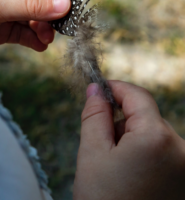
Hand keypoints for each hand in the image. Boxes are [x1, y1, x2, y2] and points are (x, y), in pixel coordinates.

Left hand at [0, 0, 69, 60]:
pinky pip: (26, 31)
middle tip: (61, 27)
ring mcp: (6, 5)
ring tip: (46, 39)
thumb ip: (31, 4)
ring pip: (36, 14)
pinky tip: (39, 46)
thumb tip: (66, 5)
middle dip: (52, 11)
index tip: (69, 4)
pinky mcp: (3, 26)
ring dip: (44, 27)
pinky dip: (34, 38)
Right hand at [74, 81, 184, 199]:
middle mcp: (181, 149)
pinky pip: (163, 150)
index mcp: (157, 138)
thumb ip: (94, 115)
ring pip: (154, 133)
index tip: (99, 89)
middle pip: (147, 116)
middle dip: (122, 119)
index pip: (137, 96)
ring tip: (115, 163)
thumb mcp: (92, 153)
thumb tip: (95, 89)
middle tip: (101, 138)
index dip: (116, 88)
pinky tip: (130, 172)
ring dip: (133, 137)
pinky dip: (145, 151)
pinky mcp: (184, 178)